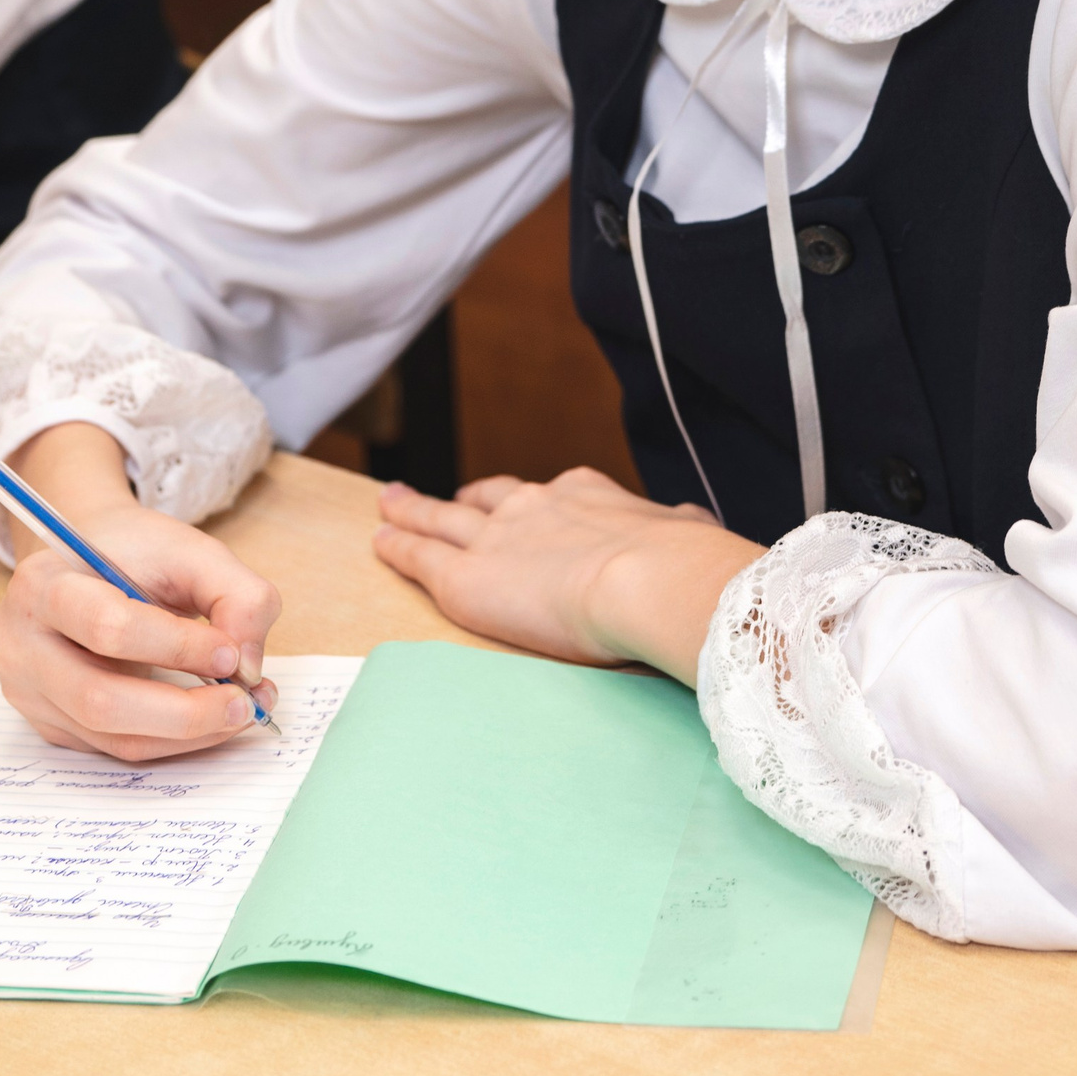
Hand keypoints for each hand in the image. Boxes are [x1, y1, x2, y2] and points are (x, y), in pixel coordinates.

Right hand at [0, 422, 280, 760]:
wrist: (86, 563)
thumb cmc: (136, 554)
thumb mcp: (192, 551)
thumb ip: (237, 595)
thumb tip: (249, 668)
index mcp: (43, 584)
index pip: (108, 626)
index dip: (176, 646)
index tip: (231, 653)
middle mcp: (20, 644)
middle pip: (99, 699)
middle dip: (183, 711)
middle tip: (243, 703)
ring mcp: (27, 693)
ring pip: (111, 737)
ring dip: (186, 735)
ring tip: (238, 712)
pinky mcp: (49, 725)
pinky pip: (115, 749)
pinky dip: (171, 741)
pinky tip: (207, 720)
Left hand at [373, 467, 761, 683]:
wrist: (648, 579)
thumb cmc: (680, 563)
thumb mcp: (690, 532)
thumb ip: (683, 529)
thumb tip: (696, 527)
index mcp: (589, 497)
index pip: (553, 496)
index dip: (531, 502)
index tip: (523, 502)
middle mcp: (535, 507)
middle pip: (488, 498)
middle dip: (465, 498)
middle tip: (445, 496)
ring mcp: (495, 539)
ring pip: (441, 519)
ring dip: (413, 510)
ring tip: (389, 503)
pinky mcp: (465, 578)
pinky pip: (420, 556)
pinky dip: (398, 546)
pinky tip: (380, 541)